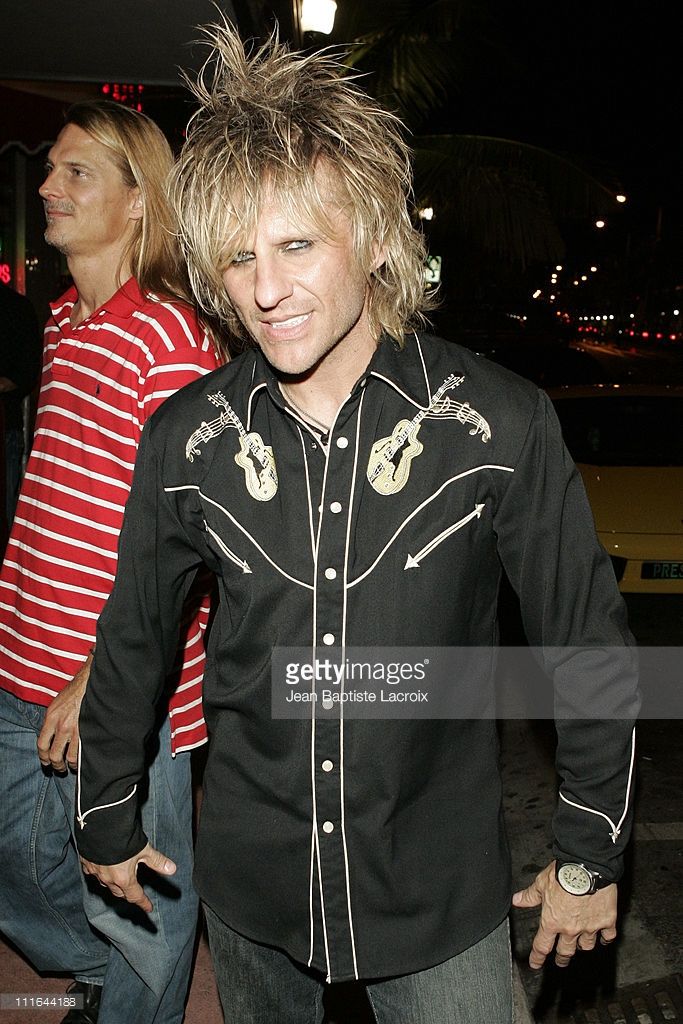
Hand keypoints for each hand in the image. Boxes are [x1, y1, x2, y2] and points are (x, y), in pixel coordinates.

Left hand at [37, 653, 92, 770]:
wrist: (90, 682)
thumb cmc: (74, 692)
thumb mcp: (56, 704)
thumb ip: (52, 721)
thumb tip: (51, 737)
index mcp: (51, 718)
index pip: (42, 745)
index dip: (43, 757)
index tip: (46, 762)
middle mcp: (62, 725)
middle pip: (54, 755)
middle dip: (57, 765)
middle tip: (60, 768)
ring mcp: (77, 728)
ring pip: (70, 756)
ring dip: (71, 764)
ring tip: (73, 765)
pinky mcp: (89, 729)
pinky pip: (84, 750)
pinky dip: (83, 758)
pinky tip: (84, 758)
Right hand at [80, 843, 176, 913]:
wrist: (100, 826)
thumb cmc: (123, 838)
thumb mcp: (145, 850)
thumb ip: (157, 861)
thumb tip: (172, 869)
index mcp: (123, 878)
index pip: (135, 896)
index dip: (143, 902)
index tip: (148, 908)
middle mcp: (108, 879)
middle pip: (120, 892)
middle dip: (128, 894)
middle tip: (135, 894)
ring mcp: (95, 871)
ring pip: (105, 884)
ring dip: (114, 885)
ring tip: (120, 882)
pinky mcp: (86, 862)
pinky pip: (93, 873)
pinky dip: (100, 874)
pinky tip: (102, 869)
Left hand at [512, 861, 616, 968]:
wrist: (586, 866)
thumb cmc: (562, 873)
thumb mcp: (541, 883)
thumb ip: (530, 896)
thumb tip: (517, 900)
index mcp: (552, 921)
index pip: (542, 946)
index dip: (537, 957)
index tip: (536, 964)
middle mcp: (570, 928)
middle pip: (565, 951)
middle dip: (562, 958)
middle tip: (560, 961)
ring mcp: (589, 927)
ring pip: (586, 946)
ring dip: (582, 946)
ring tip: (580, 946)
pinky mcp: (606, 921)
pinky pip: (607, 936)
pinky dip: (605, 938)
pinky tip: (604, 938)